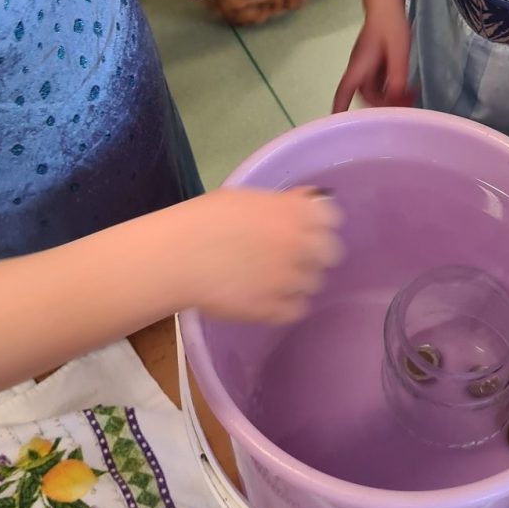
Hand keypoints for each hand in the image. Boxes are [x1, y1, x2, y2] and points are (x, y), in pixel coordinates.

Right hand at [178, 188, 342, 323]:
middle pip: (329, 253)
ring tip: (270, 277)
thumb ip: (283, 203)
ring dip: (298, 280)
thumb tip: (307, 201)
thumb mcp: (248, 198)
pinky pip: (295, 309)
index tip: (305, 227)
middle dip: (314, 254)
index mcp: (295, 212)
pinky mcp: (274, 309)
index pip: (331, 218)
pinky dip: (285, 305)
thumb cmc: (205, 219)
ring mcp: (289, 280)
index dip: (318, 223)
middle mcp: (300, 244)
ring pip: (312, 283)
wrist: (177, 256)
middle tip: (290, 255)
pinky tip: (266, 297)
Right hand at [333, 4, 414, 111]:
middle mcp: (359, 69)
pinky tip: (407, 86)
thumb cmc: (390, 24)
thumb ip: (397, 75)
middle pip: (365, 97)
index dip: (339, 110)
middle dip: (383, 106)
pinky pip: (381, 82)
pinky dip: (392, 88)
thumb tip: (396, 97)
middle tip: (406, 105)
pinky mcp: (375, 62)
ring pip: (375, 91)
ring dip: (391, 97)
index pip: (343, 93)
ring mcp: (367, 66)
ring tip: (412, 95)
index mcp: (359, 68)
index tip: (336, 127)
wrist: (386, 3)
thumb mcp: (398, 51)